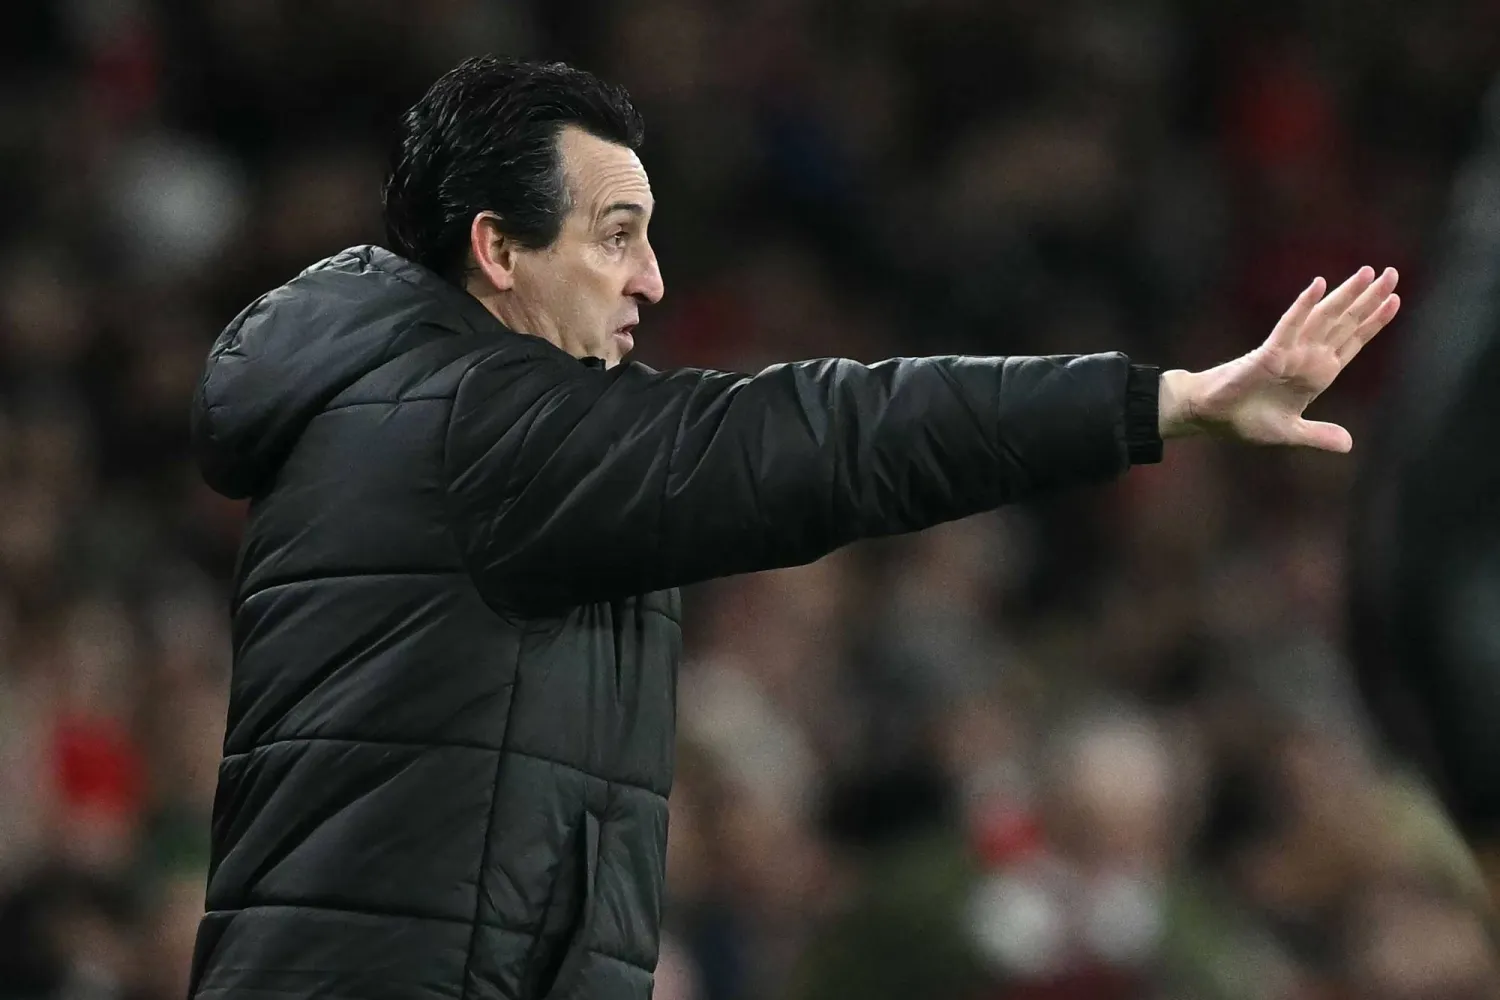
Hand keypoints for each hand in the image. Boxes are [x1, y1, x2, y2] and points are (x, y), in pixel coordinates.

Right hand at [1159, 266, 1400, 450]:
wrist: (1211, 417)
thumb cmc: (1245, 420)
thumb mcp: (1289, 432)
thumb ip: (1318, 435)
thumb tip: (1349, 445)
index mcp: (1318, 373)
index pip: (1353, 341)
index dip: (1374, 321)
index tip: (1395, 299)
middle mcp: (1308, 357)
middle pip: (1345, 323)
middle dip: (1369, 298)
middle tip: (1392, 272)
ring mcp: (1290, 352)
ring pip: (1324, 318)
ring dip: (1345, 295)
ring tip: (1367, 272)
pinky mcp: (1269, 353)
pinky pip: (1290, 326)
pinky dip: (1304, 306)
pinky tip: (1318, 285)